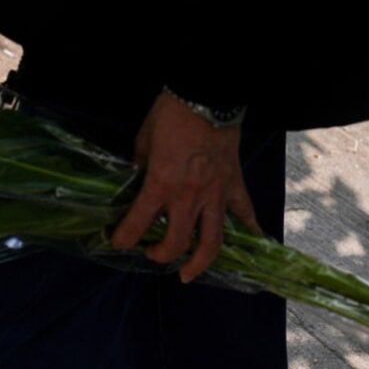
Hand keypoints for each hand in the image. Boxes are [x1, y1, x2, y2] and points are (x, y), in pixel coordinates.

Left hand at [110, 89, 262, 282]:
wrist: (208, 94)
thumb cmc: (171, 114)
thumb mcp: (143, 141)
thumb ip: (141, 167)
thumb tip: (139, 181)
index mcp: (160, 185)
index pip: (137, 225)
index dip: (122, 238)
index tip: (116, 240)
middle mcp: (188, 197)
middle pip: (175, 244)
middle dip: (159, 255)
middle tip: (152, 254)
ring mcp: (215, 195)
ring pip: (211, 242)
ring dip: (199, 263)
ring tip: (188, 274)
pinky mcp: (235, 186)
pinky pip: (246, 216)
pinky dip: (251, 232)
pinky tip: (252, 246)